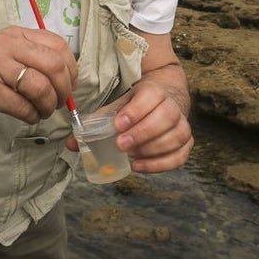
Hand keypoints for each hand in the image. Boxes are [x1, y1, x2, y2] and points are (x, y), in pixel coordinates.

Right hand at [0, 26, 78, 124]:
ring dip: (48, 106)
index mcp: (16, 34)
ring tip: (42, 112)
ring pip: (41, 87)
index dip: (71, 68)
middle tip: (59, 102)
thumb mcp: (4, 50)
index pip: (58, 45)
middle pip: (54, 66)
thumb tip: (66, 78)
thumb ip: (32, 56)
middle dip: (64, 89)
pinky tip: (28, 117)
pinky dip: (31, 116)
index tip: (69, 84)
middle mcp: (8, 46)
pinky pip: (23, 106)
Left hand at [67, 81, 192, 173]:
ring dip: (152, 149)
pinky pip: (180, 156)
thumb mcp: (118, 107)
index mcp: (154, 92)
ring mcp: (183, 125)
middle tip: (121, 145)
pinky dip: (161, 164)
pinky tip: (140, 167)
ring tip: (130, 157)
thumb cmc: (136, 107)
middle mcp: (172, 106)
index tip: (118, 125)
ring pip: (176, 136)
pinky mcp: (186, 143)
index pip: (150, 97)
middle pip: (166, 117)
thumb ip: (97, 123)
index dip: (135, 111)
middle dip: (143, 133)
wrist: (163, 102)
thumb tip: (71, 143)